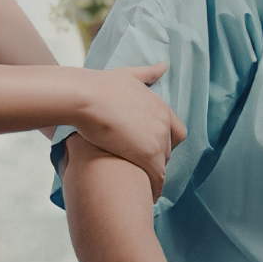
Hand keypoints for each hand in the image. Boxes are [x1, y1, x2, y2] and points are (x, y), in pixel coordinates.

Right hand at [73, 63, 184, 199]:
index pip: (177, 131)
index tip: (148, 148)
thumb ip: (148, 73)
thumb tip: (164, 66)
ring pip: (163, 165)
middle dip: (157, 159)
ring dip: (153, 174)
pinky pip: (157, 178)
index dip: (164, 142)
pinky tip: (147, 196)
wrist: (86, 98)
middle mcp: (164, 123)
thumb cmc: (100, 86)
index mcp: (160, 106)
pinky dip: (154, 188)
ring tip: (142, 185)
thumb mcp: (128, 74)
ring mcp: (158, 140)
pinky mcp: (148, 156)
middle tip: (140, 167)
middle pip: (169, 150)